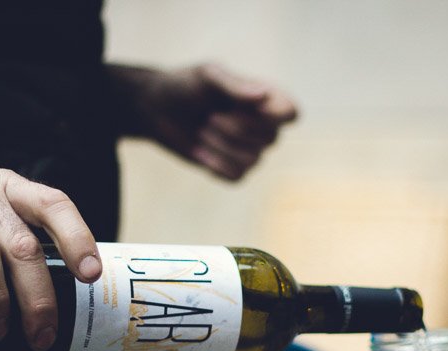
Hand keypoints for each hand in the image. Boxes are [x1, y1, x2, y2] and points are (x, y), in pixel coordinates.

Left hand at [117, 63, 297, 180]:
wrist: (156, 109)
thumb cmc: (184, 86)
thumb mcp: (207, 76)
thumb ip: (234, 85)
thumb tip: (264, 96)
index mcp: (265, 98)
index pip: (291, 113)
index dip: (274, 115)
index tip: (247, 106)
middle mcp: (264, 126)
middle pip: (269, 139)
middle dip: (234, 129)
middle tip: (209, 117)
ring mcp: (250, 150)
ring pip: (252, 160)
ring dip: (220, 147)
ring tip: (201, 131)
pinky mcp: (233, 169)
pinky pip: (237, 177)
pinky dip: (215, 165)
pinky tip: (199, 151)